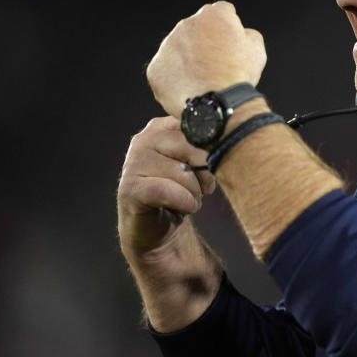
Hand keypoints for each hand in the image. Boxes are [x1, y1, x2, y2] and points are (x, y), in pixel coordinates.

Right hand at [117, 116, 215, 257]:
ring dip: (194, 193)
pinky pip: (170, 192)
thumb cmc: (180, 191)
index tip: (214, 165)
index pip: (197, 127)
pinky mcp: (129, 188)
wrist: (159, 229)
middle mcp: (144, 139)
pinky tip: (181, 208)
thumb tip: (227, 136)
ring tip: (188, 199)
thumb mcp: (196, 162)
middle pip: (192, 149)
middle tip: (203, 189)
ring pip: (183, 172)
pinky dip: (185, 204)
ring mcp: (133, 162)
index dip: (213, 148)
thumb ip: (205, 144)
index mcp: (162, 127)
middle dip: (205, 174)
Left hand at [146, 1, 266, 117]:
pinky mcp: (156, 69)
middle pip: (197, 31)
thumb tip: (240, 35)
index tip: (231, 43)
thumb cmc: (239, 75)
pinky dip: (176, 79)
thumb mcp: (257, 49)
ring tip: (204, 81)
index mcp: (213, 15)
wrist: (218, 102)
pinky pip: (166, 72)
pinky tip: (191, 89)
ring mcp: (167, 46)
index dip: (229, 28)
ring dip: (188, 61)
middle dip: (205, 43)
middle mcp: (186, 24)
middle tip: (217, 65)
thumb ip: (246, 34)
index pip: (222, 12)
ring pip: (178, 50)